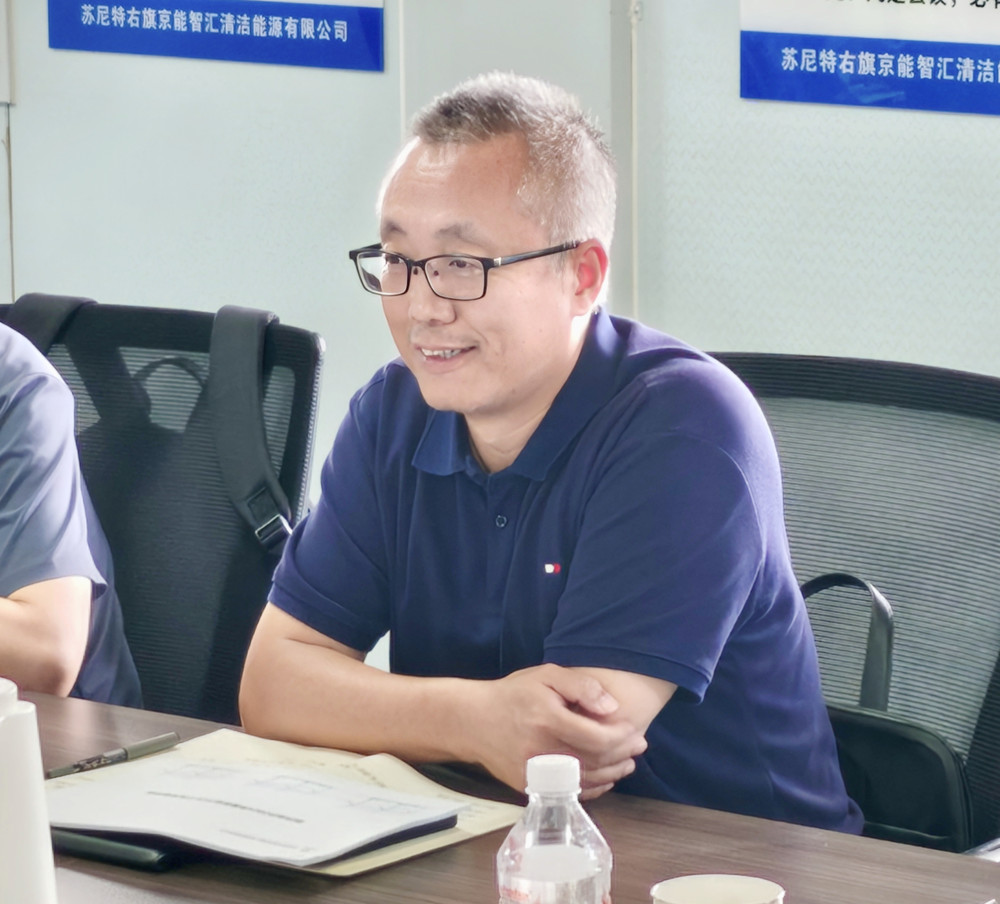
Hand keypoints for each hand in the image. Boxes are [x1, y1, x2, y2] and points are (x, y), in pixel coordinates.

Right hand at [468, 664, 647, 798]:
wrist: (473, 720)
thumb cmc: (513, 694)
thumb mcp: (546, 675)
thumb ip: (581, 686)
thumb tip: (611, 707)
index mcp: (548, 720)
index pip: (598, 738)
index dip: (622, 737)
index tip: (634, 729)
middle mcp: (542, 750)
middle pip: (596, 761)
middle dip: (623, 754)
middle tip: (638, 745)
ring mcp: (535, 773)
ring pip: (586, 780)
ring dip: (613, 773)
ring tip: (627, 763)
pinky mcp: (530, 786)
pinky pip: (569, 791)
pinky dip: (593, 787)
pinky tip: (605, 778)